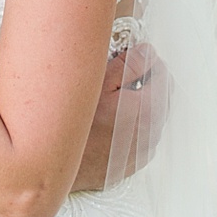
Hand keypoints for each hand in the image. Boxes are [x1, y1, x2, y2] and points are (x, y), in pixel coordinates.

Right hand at [71, 42, 171, 191]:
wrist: (53, 162)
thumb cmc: (71, 125)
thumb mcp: (96, 84)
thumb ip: (128, 66)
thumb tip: (146, 53)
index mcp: (148, 109)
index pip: (163, 75)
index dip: (145, 63)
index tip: (128, 59)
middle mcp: (151, 132)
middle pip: (159, 96)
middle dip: (142, 82)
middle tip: (115, 76)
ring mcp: (143, 149)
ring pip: (149, 116)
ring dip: (136, 104)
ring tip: (107, 99)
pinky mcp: (133, 161)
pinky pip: (139, 135)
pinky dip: (129, 124)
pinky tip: (107, 121)